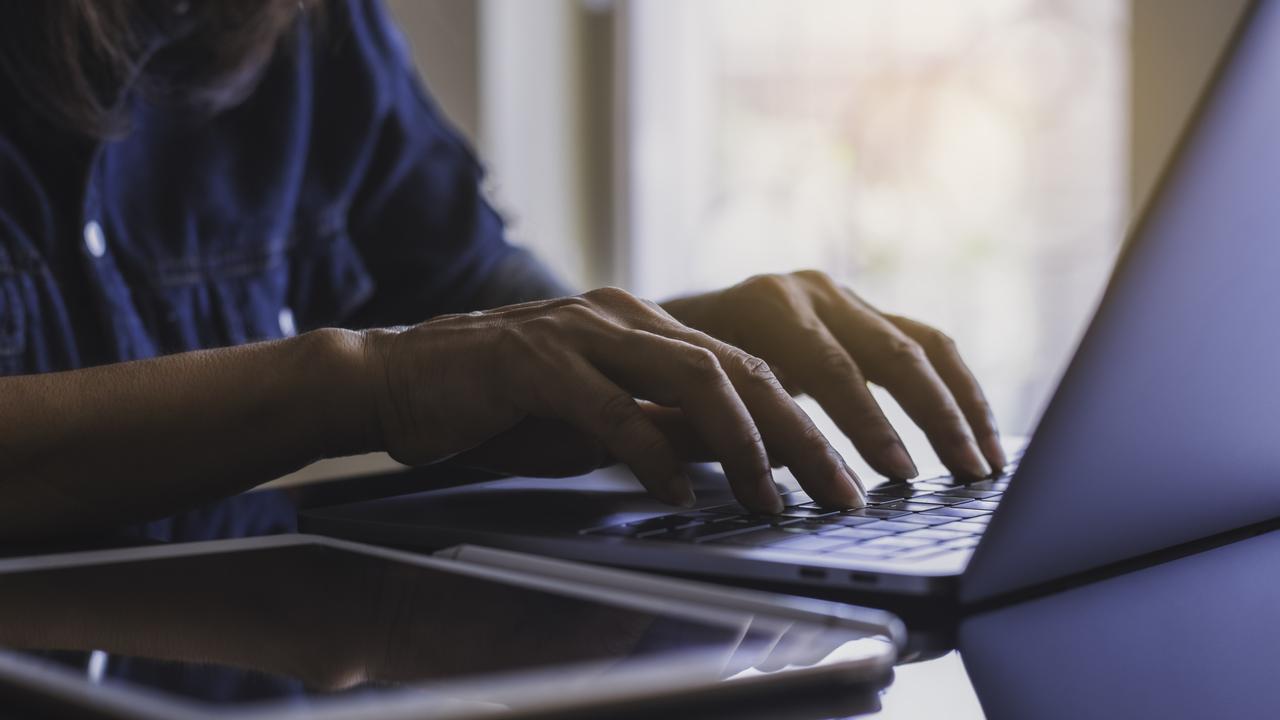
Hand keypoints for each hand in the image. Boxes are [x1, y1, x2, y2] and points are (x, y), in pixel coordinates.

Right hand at [362, 288, 863, 512]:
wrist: (395, 380)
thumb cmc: (498, 405)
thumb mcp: (597, 420)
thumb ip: (662, 426)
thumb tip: (737, 457)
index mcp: (643, 325)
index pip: (747, 368)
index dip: (804, 424)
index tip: (842, 478)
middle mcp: (621, 317)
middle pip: (739, 369)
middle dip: (800, 435)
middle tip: (841, 492)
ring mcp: (578, 332)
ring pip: (691, 376)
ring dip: (743, 442)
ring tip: (771, 496)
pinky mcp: (532, 361)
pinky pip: (611, 407)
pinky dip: (652, 451)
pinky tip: (677, 491)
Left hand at [663, 271, 1004, 479]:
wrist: (664, 327)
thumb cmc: (669, 376)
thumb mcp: (686, 399)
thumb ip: (733, 429)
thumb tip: (791, 473)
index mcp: (764, 306)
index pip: (830, 368)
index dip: (867, 425)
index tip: (896, 477)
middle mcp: (811, 292)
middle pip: (892, 351)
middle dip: (934, 418)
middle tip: (963, 475)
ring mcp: (844, 298)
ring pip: (924, 344)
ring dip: (962, 406)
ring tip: (988, 465)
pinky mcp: (866, 315)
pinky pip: (927, 348)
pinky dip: (957, 393)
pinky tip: (979, 438)